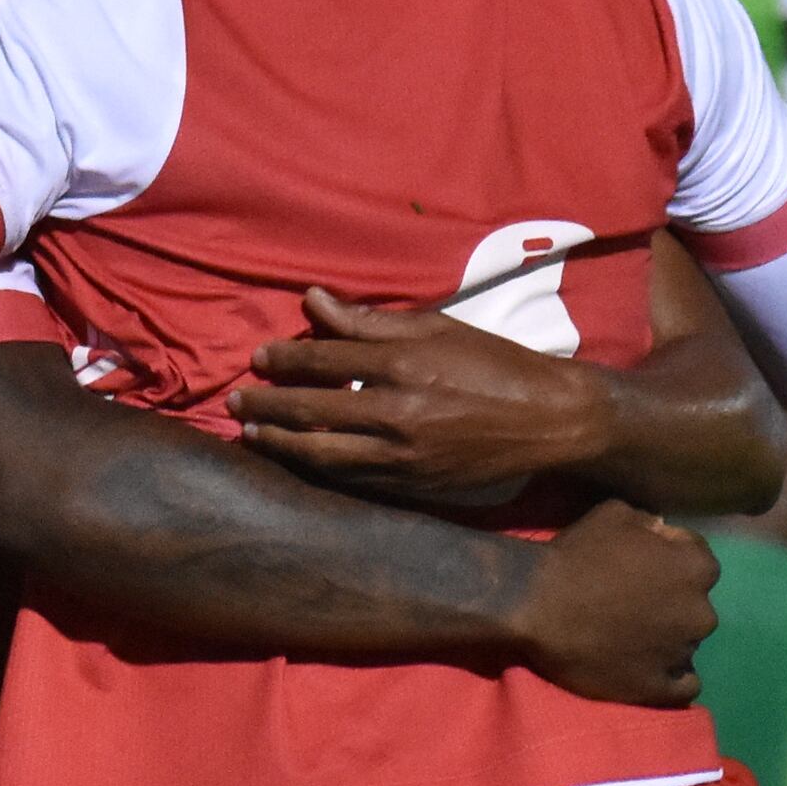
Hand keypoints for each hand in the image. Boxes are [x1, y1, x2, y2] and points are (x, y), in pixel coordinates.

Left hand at [231, 288, 618, 511]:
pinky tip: (296, 460)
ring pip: (323, 453)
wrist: (549, 420)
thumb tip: (314, 301)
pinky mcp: (412, 484)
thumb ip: (370, 320)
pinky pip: (351, 478)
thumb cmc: (493, 365)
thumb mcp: (437, 329)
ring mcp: (403, 453)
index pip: (326, 358)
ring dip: (281, 444)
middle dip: (268, 404)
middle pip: (313, 408)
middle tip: (237, 401)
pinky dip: (317, 469)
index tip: (259, 358)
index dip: (286, 358)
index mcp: (405, 363)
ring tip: (252, 435)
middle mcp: (398, 410)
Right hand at [507, 500, 714, 708]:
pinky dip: (669, 677)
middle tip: (634, 604)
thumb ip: (651, 523)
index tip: (642, 567)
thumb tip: (662, 534)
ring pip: (686, 644)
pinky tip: (646, 669)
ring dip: (666, 640)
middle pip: (694, 606)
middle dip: (671, 603)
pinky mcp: (660, 688)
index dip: (669, 561)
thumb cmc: (575, 556)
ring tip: (629, 639)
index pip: (699, 561)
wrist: (535, 604)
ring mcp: (681, 653)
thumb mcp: (616, 514)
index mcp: (696, 568)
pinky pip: (683, 687)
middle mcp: (701, 612)